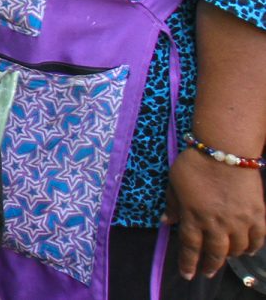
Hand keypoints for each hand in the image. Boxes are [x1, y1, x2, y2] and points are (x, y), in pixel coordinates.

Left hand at [163, 147, 265, 279]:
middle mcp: (217, 223)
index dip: (188, 263)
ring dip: (230, 255)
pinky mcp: (258, 214)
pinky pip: (259, 238)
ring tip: (226, 257)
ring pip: (237, 248)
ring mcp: (240, 220)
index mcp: (194, 216)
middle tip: (207, 272)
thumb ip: (173, 204)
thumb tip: (168, 222)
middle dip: (210, 265)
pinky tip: (248, 249)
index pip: (190, 247)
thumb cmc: (195, 163)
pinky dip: (254, 247)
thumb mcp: (174, 182)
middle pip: (215, 253)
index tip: (187, 274)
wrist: (225, 149)